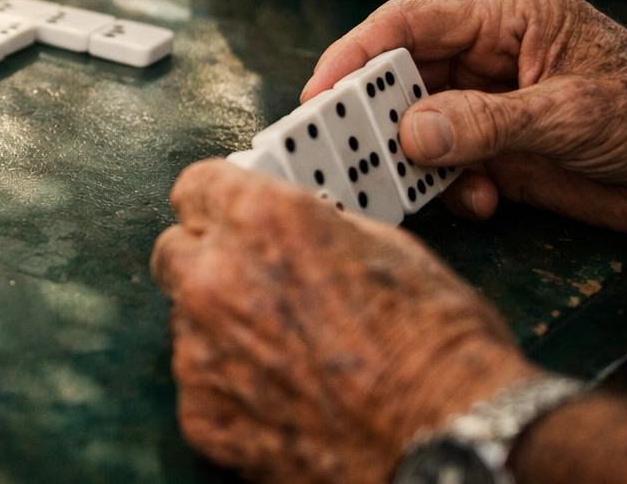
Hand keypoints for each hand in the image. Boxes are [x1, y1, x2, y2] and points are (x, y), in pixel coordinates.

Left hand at [151, 160, 540, 483]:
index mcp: (260, 221)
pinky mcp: (203, 413)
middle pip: (175, 252)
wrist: (451, 441)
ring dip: (223, 328)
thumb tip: (295, 229)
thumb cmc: (438, 347)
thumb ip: (315, 228)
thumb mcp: (386, 247)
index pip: (196, 186)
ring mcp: (200, 350)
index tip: (226, 213)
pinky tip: (286, 396)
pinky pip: (201, 384)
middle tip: (254, 283)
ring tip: (290, 353)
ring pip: (186, 321)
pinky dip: (231, 387)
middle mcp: (216, 278)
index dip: (217, 201)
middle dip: (210, 262)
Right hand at [303, 0, 626, 232]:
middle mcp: (489, 57)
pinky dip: (450, 189)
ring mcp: (490, 106)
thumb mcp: (574, 114)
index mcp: (507, 19)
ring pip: (417, 125)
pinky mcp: (499, 153)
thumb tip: (411, 131)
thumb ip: (488, 122)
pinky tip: (481, 201)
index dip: (358, 53)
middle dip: (374, 112)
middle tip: (342, 146)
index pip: (412, 22)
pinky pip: (446, 167)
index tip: (322, 92)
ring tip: (405, 184)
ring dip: (410, 159)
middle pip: (403, 75)